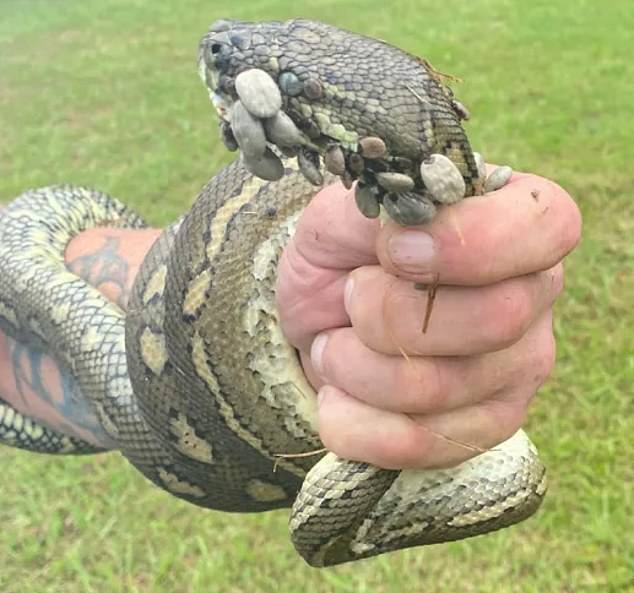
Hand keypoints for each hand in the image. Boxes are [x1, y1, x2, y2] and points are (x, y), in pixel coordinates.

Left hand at [276, 172, 580, 468]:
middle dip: (386, 315)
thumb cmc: (342, 256)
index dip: (466, 244)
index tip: (391, 251)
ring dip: (355, 368)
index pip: (546, 226)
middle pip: (495, 320)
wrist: (324, 319)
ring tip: (336, 345)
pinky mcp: (487, 425)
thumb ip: (383, 206)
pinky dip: (353, 419)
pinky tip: (340, 392)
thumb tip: (413, 237)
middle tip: (349, 298)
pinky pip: (419, 443)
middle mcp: (532, 295)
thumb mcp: (343, 212)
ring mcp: (518, 367)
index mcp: (516, 221)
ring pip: (441, 389)